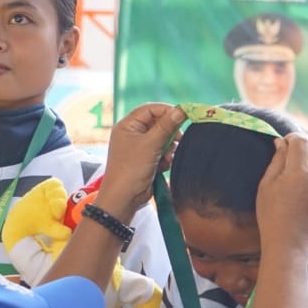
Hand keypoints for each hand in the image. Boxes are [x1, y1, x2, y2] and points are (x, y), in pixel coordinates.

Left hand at [96, 103, 185, 219]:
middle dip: (169, 132)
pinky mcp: (145, 159)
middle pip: (157, 123)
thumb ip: (166, 126)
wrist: (124, 198)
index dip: (166, 111)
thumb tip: (181, 110)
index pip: (150, 109)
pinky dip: (165, 157)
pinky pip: (160, 151)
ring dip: (168, 147)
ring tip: (167, 157)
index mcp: (127, 125)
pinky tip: (163, 166)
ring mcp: (138, 147)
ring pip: (161, 138)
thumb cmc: (132, 169)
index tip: (183, 116)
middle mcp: (132, 134)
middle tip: (179, 139)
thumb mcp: (151, 145)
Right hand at [256, 134, 307, 250]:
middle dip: (305, 150)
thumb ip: (277, 161)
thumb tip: (281, 143)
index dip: (291, 138)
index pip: (301, 141)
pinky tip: (301, 195)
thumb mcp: (267, 185)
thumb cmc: (271, 214)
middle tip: (290, 160)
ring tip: (295, 179)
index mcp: (300, 171)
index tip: (283, 144)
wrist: (288, 243)